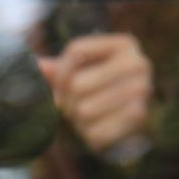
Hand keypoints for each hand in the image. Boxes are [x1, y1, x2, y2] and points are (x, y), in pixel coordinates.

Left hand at [37, 33, 152, 153]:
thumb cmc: (103, 84)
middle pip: (77, 84)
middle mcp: (137, 63)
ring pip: (84, 110)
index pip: (76, 51)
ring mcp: (141, 90)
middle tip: (71, 105)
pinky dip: (89, 134)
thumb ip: (61, 66)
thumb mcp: (86, 68)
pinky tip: (97, 127)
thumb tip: (37, 66)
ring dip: (77, 118)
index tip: (58, 87)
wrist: (136, 111)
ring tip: (85, 115)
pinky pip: (95, 131)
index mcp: (123, 44)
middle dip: (67, 99)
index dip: (59, 72)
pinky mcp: (138, 117)